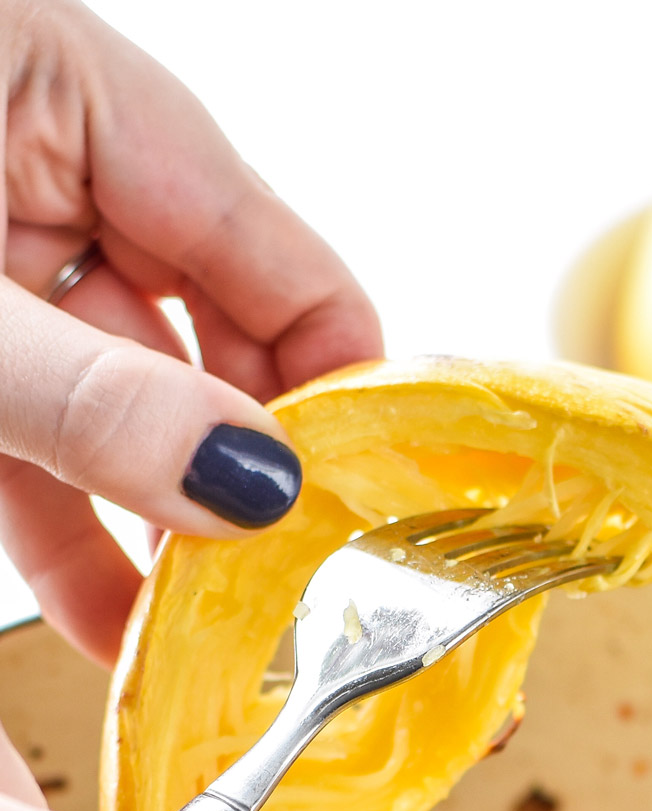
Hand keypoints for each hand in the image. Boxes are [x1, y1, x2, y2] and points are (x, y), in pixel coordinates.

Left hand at [0, 0, 380, 667]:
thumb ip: (87, 399)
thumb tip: (256, 487)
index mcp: (70, 85)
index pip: (283, 263)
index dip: (342, 394)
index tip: (368, 522)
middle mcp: (42, 155)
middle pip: (214, 336)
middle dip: (247, 475)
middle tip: (289, 598)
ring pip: (119, 392)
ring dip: (158, 518)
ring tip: (205, 635)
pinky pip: (33, 420)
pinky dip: (69, 514)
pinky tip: (107, 612)